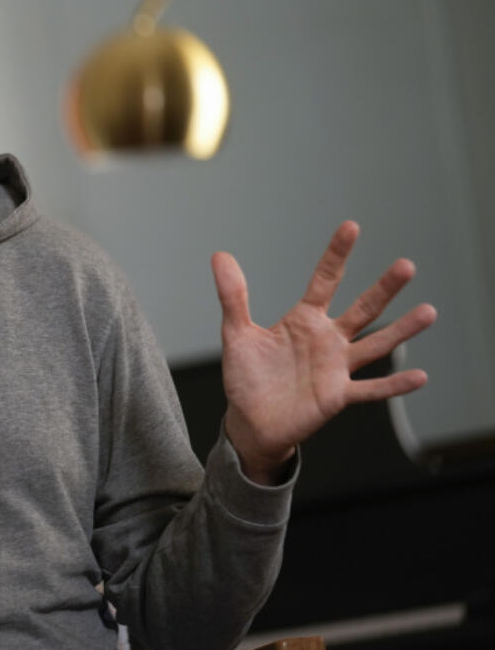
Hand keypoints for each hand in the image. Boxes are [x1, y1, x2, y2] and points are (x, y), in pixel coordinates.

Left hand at [212, 221, 436, 483]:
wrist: (251, 422)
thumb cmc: (248, 378)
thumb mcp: (236, 334)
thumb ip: (233, 296)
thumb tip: (220, 257)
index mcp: (304, 320)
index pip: (324, 281)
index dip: (336, 255)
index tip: (351, 227)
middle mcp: (327, 340)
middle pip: (361, 309)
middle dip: (383, 288)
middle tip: (406, 265)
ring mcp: (336, 368)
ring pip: (376, 345)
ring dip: (401, 331)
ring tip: (428, 311)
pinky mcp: (337, 397)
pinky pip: (370, 390)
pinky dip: (394, 386)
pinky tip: (420, 377)